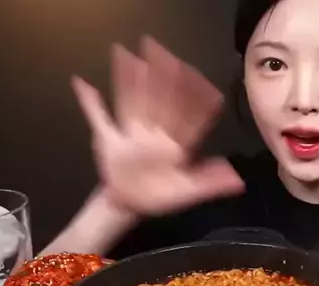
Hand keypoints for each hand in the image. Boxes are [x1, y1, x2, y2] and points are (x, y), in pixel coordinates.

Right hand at [72, 36, 243, 215]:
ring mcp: (131, 134)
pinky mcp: (110, 140)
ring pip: (131, 100)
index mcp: (173, 143)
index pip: (183, 115)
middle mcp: (153, 133)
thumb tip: (237, 179)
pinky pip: (98, 118)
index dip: (188, 94)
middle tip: (158, 48)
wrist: (132, 204)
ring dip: (127, 78)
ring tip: (125, 54)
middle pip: (157, 98)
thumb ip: (210, 184)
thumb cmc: (161, 196)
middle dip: (158, 75)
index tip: (192, 73)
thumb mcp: (189, 192)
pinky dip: (89, 102)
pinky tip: (81, 83)